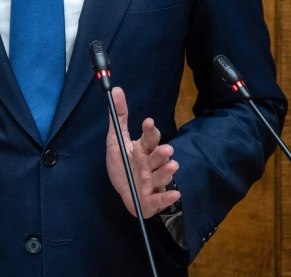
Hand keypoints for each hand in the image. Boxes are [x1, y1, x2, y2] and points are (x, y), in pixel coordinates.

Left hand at [106, 86, 179, 217]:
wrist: (126, 195)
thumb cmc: (124, 166)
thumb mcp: (116, 141)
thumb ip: (118, 118)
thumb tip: (116, 90)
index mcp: (143, 149)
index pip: (149, 138)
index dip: (150, 131)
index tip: (148, 122)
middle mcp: (151, 164)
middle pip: (158, 157)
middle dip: (162, 153)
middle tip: (166, 149)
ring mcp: (153, 182)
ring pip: (162, 175)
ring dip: (167, 171)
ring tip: (172, 166)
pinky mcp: (153, 199)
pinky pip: (161, 198)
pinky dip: (167, 197)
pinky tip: (174, 194)